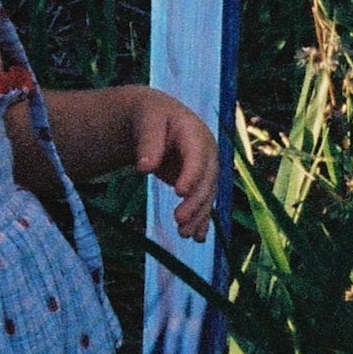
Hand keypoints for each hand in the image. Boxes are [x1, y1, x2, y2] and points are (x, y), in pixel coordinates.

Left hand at [131, 90, 218, 240]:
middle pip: (206, 180)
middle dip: (195, 201)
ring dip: (199, 216)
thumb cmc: (150, 115)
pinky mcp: (198, 181)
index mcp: (195, 133)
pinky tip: (197, 237)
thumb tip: (145, 167)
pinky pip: (203, 202)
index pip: (197, 156)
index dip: (191, 174)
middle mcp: (206, 152)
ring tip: (184, 234)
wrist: (155, 117)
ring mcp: (204, 168)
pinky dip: (201, 220)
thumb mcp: (147, 120)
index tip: (179, 192)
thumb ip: (148, 142)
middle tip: (178, 219)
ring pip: (206, 195)